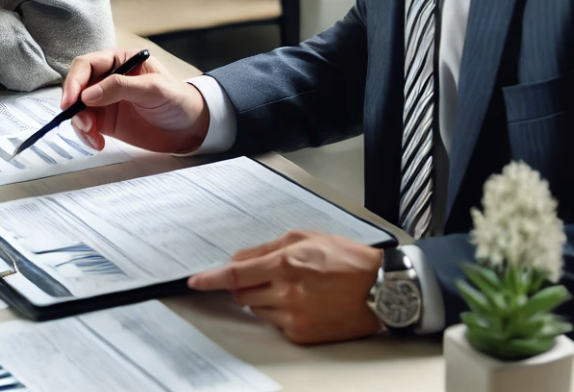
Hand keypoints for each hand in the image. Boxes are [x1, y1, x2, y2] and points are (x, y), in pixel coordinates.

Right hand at [61, 48, 209, 154]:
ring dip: (80, 123)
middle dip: (74, 105)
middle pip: (78, 86)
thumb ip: (122, 87)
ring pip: (78, 108)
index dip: (75, 80)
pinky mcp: (106, 121)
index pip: (88, 64)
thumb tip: (88, 94)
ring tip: (94, 137)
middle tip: (83, 123)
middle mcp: (108, 78)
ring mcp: (105, 100)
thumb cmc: (177, 100)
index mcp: (120, 61)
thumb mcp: (154, 88)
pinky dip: (86, 135)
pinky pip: (86, 126)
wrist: (189, 128)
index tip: (70, 100)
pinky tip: (97, 143)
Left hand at [188, 231, 384, 344]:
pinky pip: (275, 324)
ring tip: (292, 287)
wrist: (379, 289)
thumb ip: (265, 249)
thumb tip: (237, 260)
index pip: (235, 274)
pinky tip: (303, 303)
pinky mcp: (302, 335)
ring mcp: (294, 317)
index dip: (211, 279)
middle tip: (265, 276)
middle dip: (244, 285)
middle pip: (242, 294)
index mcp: (285, 264)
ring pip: (257, 310)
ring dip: (263, 299)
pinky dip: (279, 313)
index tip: (194, 282)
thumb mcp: (303, 238)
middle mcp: (286, 292)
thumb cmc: (344, 259)